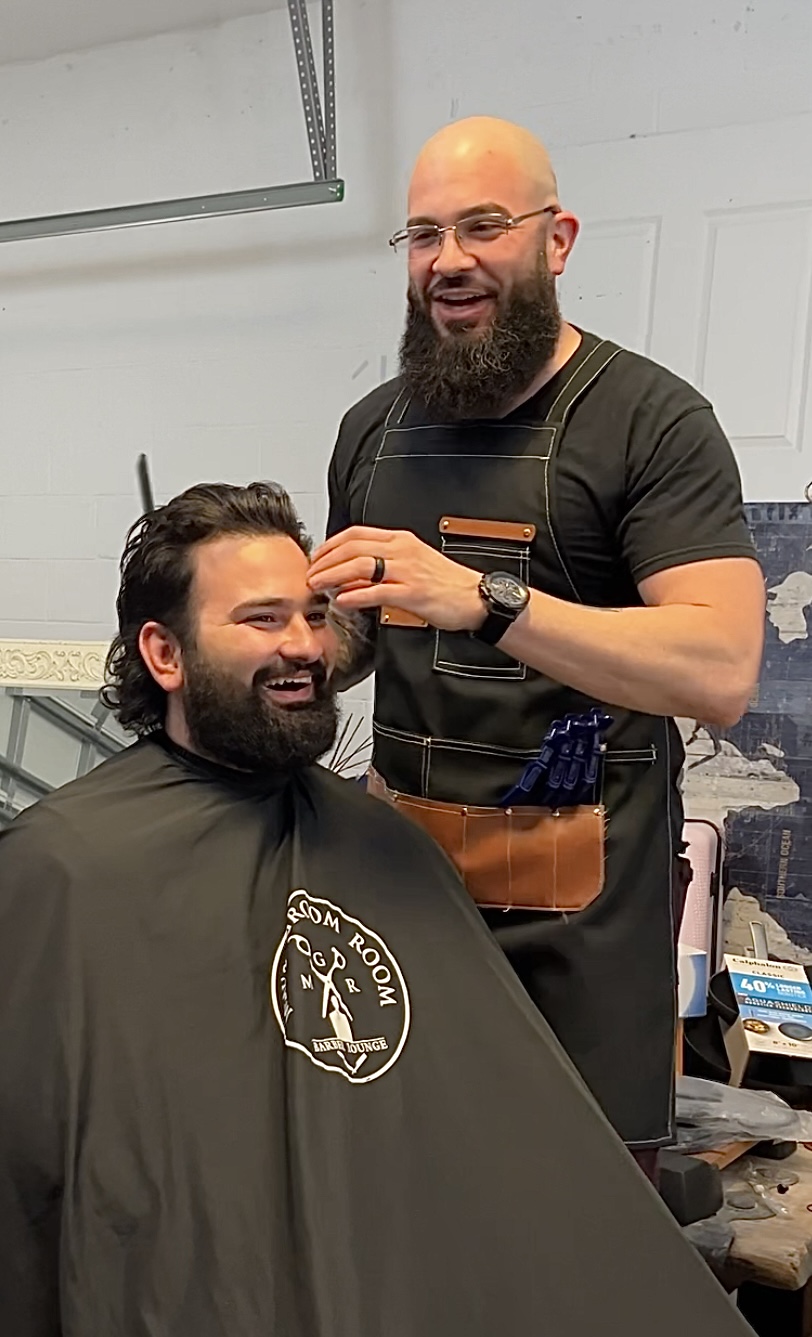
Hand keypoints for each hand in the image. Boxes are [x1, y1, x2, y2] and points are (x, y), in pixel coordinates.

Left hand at [308, 526, 485, 632]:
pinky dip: (355, 595)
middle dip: (325, 561)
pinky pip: (377, 591)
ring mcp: (407, 571)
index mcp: (401, 540)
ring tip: (318, 586)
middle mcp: (402, 551)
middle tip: (310, 574)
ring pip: (360, 566)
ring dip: (333, 575)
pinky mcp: (412, 593)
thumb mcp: (414, 563)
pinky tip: (342, 601)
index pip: (356, 534)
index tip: (317, 558)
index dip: (330, 545)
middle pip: (353, 548)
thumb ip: (385, 564)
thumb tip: (354, 574)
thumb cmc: (447, 583)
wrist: (476, 597)